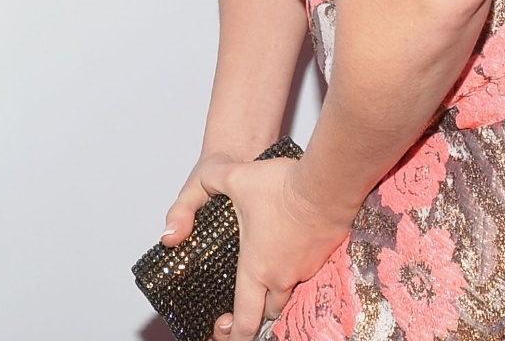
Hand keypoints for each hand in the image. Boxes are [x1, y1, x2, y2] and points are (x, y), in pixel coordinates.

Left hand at [162, 151, 351, 339]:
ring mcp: (306, 270)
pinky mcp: (323, 259)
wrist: (329, 183)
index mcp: (257, 268)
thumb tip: (176, 222)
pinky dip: (293, 274)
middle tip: (241, 310)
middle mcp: (282, 277)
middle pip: (267, 311)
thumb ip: (201, 190)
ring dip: (274, 294)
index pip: (245, 318)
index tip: (223, 335)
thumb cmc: (285, 186)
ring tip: (263, 279)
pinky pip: (305, 277)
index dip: (233, 335)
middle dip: (253, 313)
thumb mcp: (232, 178)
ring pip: (287, 295)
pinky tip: (286, 254)